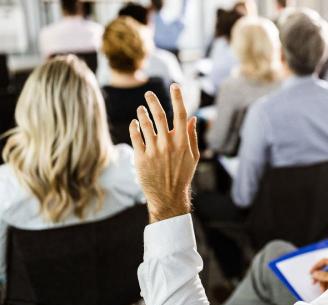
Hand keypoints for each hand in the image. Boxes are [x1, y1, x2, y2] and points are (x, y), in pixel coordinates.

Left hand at [129, 84, 199, 222]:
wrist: (167, 196)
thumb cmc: (182, 175)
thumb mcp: (193, 156)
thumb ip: (192, 136)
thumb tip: (193, 118)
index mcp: (183, 142)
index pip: (181, 114)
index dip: (178, 98)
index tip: (175, 85)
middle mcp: (168, 144)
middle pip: (159, 115)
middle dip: (153, 101)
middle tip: (148, 93)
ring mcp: (153, 151)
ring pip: (145, 124)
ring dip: (142, 113)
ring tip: (141, 109)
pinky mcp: (141, 157)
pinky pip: (135, 136)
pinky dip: (134, 126)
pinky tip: (135, 122)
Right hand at [310, 258, 327, 291]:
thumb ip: (325, 275)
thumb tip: (315, 273)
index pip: (325, 261)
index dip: (317, 266)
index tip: (311, 273)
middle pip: (324, 269)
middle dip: (319, 277)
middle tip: (313, 283)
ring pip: (325, 278)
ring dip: (322, 284)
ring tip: (323, 290)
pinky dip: (325, 287)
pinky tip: (325, 292)